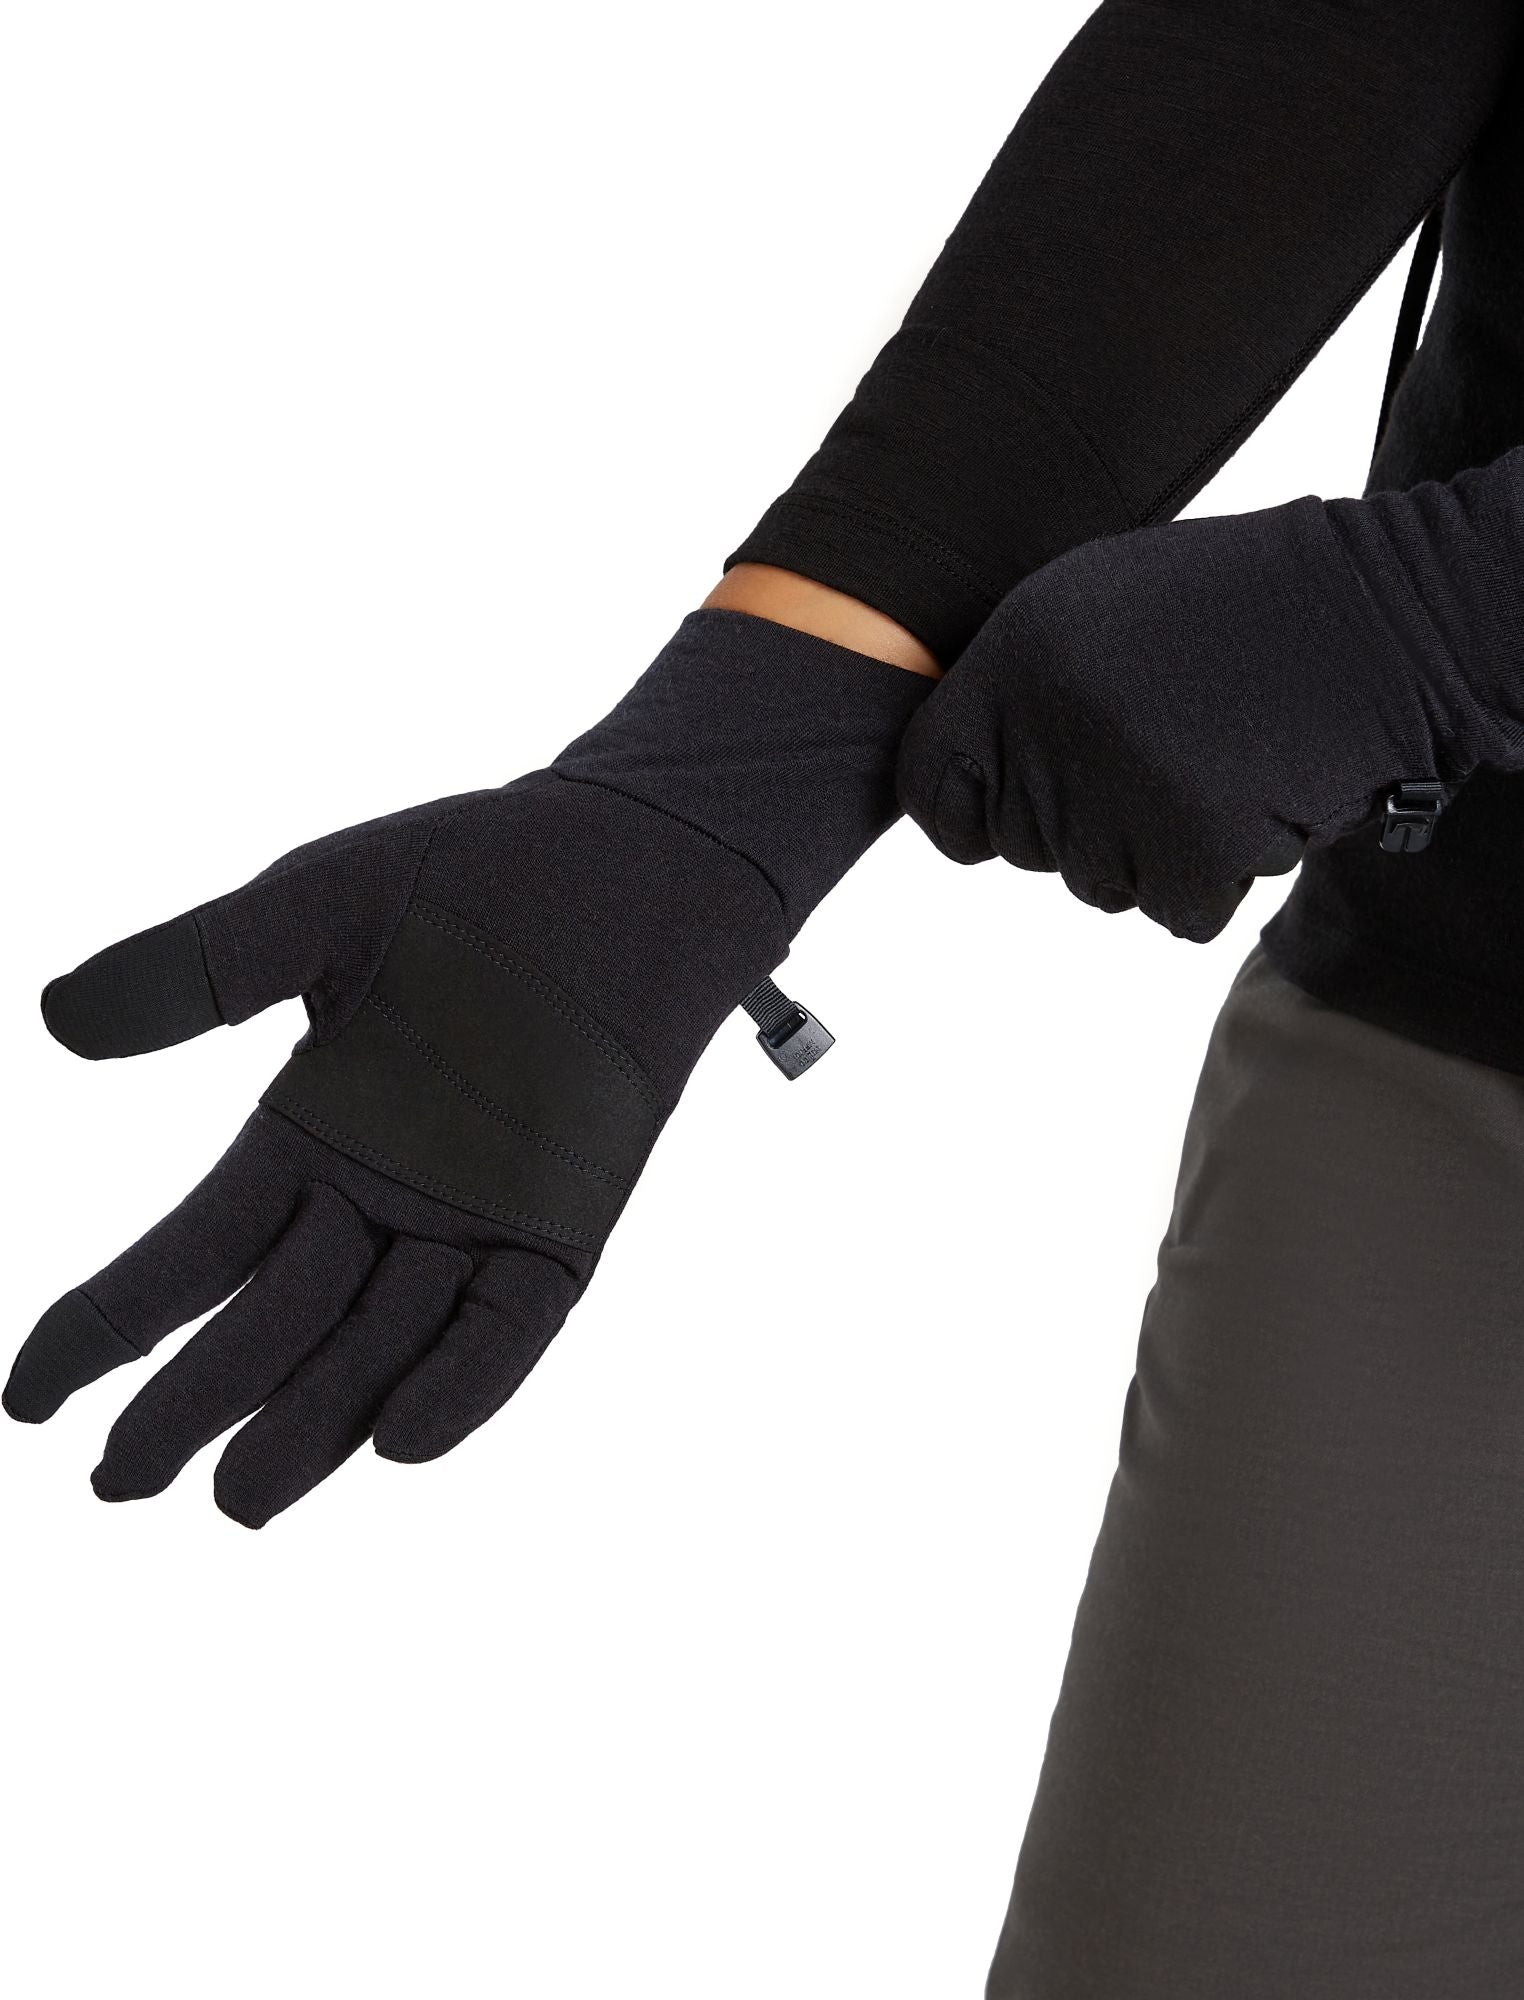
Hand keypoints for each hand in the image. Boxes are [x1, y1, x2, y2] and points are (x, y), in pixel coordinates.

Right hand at [6, 611, 925, 1524]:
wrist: (631, 855)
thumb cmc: (474, 871)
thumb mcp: (314, 910)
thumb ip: (197, 967)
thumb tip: (53, 1023)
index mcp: (313, 1131)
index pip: (192, 1253)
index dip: (110, 1324)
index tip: (31, 1394)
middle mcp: (387, 1192)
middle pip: (276, 1322)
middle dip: (197, 1403)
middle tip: (118, 1485)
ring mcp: (481, 1214)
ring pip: (385, 1345)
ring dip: (319, 1422)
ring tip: (240, 1503)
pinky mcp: (570, 1218)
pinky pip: (514, 1321)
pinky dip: (468, 1380)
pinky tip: (404, 1441)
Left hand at [897, 449, 1523, 940]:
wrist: (1385, 614)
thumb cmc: (1240, 611)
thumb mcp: (1098, 607)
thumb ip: (1019, 693)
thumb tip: (964, 788)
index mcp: (1018, 655)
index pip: (930, 782)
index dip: (964, 813)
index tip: (990, 823)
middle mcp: (1053, 721)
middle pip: (1024, 845)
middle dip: (1083, 825)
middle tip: (1161, 756)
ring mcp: (1123, 786)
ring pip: (1099, 885)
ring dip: (1154, 851)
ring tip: (1215, 762)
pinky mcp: (1196, 843)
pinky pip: (1176, 910)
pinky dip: (1217, 879)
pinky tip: (1252, 802)